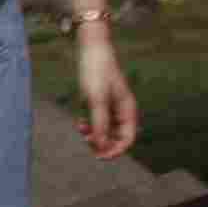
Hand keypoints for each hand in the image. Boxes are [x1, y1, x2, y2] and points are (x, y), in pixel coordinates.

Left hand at [76, 33, 139, 158]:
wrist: (91, 49)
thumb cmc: (97, 72)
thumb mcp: (96, 99)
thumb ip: (99, 122)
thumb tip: (100, 144)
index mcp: (128, 110)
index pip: (127, 138)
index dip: (116, 150)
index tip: (100, 156)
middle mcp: (121, 110)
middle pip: (116, 136)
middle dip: (102, 142)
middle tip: (87, 144)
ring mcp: (110, 106)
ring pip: (104, 129)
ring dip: (94, 134)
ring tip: (81, 129)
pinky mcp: (98, 101)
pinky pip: (96, 120)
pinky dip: (88, 124)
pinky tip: (79, 122)